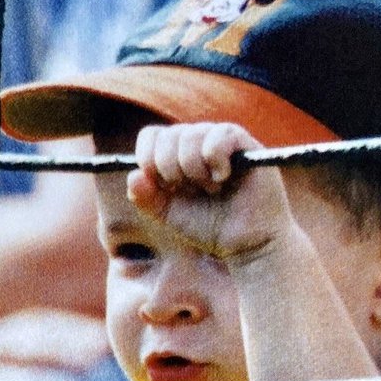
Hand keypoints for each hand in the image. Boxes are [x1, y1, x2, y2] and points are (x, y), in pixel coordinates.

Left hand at [127, 122, 290, 262]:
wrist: (247, 245)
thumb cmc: (212, 229)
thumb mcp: (170, 216)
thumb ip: (147, 199)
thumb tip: (133, 176)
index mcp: (178, 154)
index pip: (151, 136)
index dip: (148, 158)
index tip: (162, 186)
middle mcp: (198, 141)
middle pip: (167, 135)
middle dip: (170, 169)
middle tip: (191, 190)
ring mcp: (221, 140)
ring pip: (191, 136)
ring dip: (194, 170)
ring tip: (212, 189)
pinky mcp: (244, 144)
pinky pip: (219, 137)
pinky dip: (215, 161)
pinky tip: (223, 178)